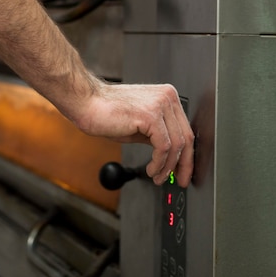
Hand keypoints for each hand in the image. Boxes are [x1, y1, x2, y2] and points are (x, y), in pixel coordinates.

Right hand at [73, 81, 193, 187]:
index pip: (186, 129)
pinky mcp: (150, 115)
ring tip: (158, 176)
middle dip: (184, 164)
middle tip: (180, 180)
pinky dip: (159, 163)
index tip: (184, 170)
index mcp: (167, 96)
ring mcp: (160, 104)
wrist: (88, 103)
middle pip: (186, 137)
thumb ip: (158, 135)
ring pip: (176, 144)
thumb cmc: (108, 112)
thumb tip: (171, 156)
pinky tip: (151, 169)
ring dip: (168, 167)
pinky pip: (164, 146)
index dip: (187, 154)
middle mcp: (167, 97)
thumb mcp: (141, 125)